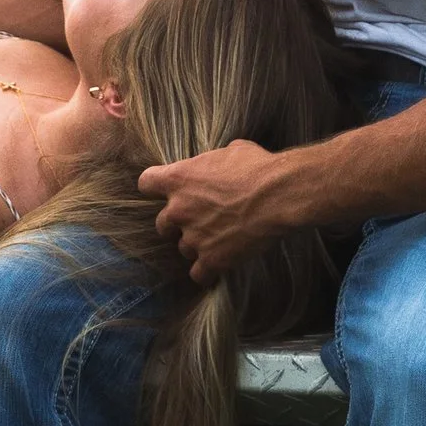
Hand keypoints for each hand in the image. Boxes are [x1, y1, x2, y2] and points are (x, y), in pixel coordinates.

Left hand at [137, 139, 293, 281]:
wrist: (278, 194)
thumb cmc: (257, 167)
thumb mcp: (230, 151)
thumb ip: (213, 162)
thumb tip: (220, 164)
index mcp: (178, 179)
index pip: (146, 183)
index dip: (156, 187)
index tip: (166, 190)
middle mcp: (179, 210)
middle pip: (162, 225)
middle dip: (178, 224)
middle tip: (199, 220)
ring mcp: (194, 237)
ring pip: (183, 249)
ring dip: (196, 246)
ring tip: (218, 241)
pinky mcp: (212, 259)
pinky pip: (198, 274)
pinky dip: (207, 272)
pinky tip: (218, 266)